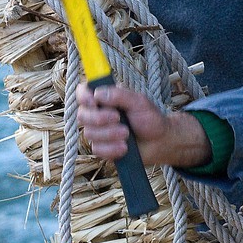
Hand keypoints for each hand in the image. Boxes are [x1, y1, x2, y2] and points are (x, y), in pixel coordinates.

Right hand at [74, 83, 208, 166]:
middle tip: (118, 119)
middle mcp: (97, 114)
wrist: (160, 142)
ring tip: (127, 134)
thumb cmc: (150, 118)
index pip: (82, 92)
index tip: (93, 101)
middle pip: (82, 115)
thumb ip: (120, 95)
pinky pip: (97, 149)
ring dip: (109, 134)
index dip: (83, 96)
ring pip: (89, 133)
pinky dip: (112, 148)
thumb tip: (98, 93)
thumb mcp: (139, 102)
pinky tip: (125, 147)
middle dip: (99, 118)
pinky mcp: (102, 148)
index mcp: (104, 98)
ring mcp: (98, 132)